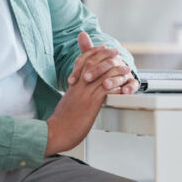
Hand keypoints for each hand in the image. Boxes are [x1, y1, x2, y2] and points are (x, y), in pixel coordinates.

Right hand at [44, 34, 137, 155]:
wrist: (55, 132)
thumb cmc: (61, 123)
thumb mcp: (67, 103)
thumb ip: (74, 94)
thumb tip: (77, 91)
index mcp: (73, 86)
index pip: (83, 63)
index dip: (93, 54)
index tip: (102, 48)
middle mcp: (79, 87)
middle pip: (92, 64)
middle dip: (105, 56)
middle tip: (116, 52)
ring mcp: (85, 95)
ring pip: (101, 76)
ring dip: (116, 71)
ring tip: (126, 69)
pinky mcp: (91, 104)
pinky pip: (105, 90)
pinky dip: (116, 86)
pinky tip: (123, 85)